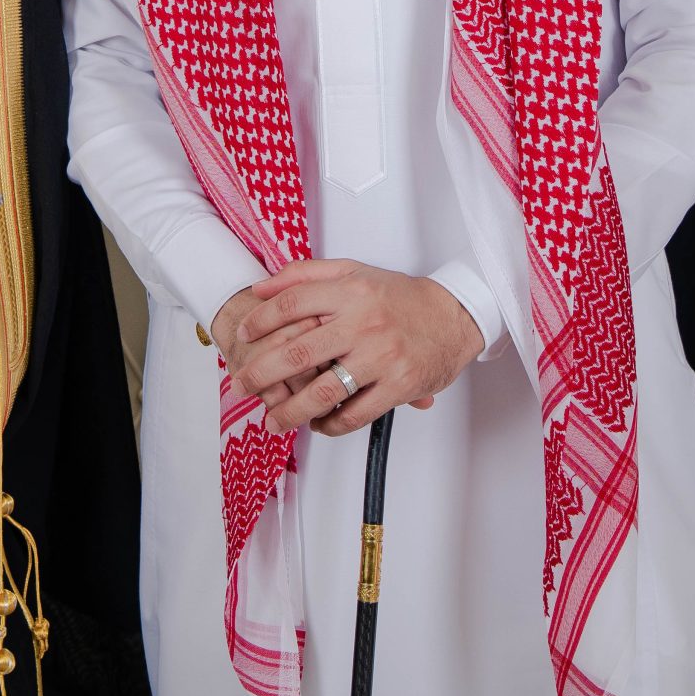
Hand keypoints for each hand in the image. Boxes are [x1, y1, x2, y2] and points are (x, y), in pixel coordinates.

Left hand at [226, 259, 482, 436]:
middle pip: (298, 352)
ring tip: (273, 421)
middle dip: (261, 374)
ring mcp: (381, 356)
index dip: (260, 321)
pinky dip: (331, 424)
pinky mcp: (399, 385)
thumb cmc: (399, 296)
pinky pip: (355, 414)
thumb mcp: (353, 271)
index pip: (292, 304)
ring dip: (291, 411)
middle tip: (240, 386)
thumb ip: (305, 275)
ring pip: (323, 391)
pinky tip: (318, 424)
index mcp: (350, 290)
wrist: (453, 316)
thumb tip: (260, 288)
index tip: (242, 335)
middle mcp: (363, 322)